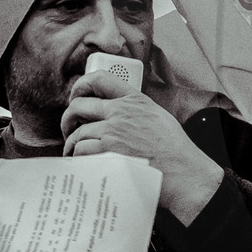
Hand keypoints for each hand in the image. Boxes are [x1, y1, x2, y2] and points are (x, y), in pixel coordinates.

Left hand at [61, 80, 223, 225]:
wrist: (183, 172)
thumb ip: (135, 110)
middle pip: (79, 106)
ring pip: (78, 133)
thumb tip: (115, 113)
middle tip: (69, 128)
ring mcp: (112, 132)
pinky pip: (81, 152)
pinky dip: (79, 159)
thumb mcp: (158, 117)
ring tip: (75, 153)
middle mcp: (120, 112)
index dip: (81, 85)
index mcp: (134, 100)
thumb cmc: (175, 150)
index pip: (100, 79)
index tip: (76, 95)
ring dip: (73, 145)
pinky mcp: (107, 153)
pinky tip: (84, 164)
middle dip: (68, 118)